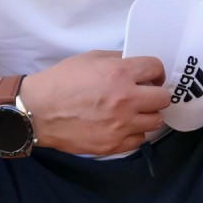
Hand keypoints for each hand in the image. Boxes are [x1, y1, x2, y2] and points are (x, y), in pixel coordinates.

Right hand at [20, 50, 168, 154]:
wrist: (39, 110)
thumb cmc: (62, 81)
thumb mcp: (90, 58)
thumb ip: (116, 59)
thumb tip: (134, 64)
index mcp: (120, 74)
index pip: (156, 68)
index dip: (155, 70)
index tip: (151, 75)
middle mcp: (126, 100)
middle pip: (163, 99)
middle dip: (156, 93)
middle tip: (145, 93)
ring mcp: (121, 125)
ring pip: (155, 121)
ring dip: (147, 114)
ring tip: (134, 111)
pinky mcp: (113, 145)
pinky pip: (139, 140)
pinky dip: (134, 132)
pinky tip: (122, 125)